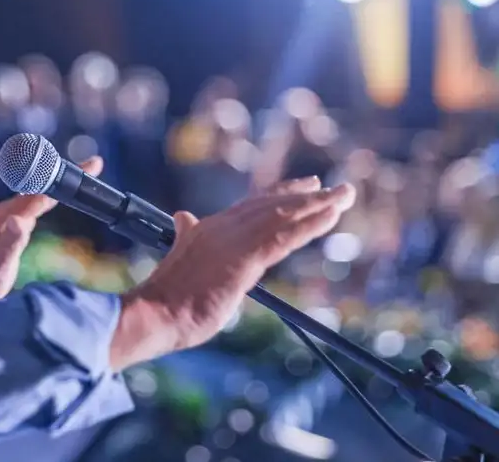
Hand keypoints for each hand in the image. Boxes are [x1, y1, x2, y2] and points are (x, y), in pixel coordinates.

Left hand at [0, 156, 103, 297]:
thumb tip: (20, 219)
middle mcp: (6, 212)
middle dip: (67, 173)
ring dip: (59, 181)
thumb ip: (9, 244)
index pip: (40, 192)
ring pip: (37, 191)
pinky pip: (34, 202)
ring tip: (83, 173)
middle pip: (41, 186)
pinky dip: (50, 194)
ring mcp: (7, 216)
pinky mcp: (9, 223)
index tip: (88, 168)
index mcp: (6, 216)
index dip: (64, 179)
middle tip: (94, 165)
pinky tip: (57, 194)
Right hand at [110, 177, 353, 369]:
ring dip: (318, 205)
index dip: (281, 193)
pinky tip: (330, 216)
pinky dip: (309, 224)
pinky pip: (284, 237)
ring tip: (344, 195)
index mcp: (209, 228)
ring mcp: (234, 240)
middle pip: (273, 204)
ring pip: (284, 215)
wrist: (153, 313)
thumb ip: (188, 236)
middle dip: (308, 195)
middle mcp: (223, 227)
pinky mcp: (244, 259)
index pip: (252, 205)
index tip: (306, 185)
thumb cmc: (165, 299)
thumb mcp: (180, 259)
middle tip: (338, 189)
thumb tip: (184, 218)